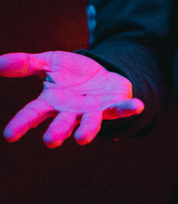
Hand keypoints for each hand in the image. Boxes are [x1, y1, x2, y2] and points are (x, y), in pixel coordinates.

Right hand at [0, 51, 143, 146]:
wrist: (100, 75)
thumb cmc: (70, 74)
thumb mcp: (48, 63)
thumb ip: (24, 64)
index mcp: (52, 102)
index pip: (32, 114)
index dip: (21, 124)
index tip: (9, 134)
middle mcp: (71, 111)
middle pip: (61, 124)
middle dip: (57, 132)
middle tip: (50, 140)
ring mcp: (93, 111)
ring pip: (89, 124)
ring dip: (87, 131)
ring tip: (81, 138)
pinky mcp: (113, 106)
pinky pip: (121, 109)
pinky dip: (129, 110)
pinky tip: (139, 107)